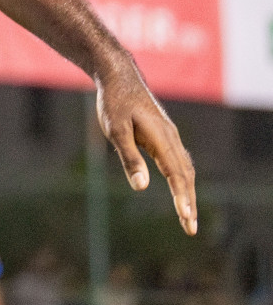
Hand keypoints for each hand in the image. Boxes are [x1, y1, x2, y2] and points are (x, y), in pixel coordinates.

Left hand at [95, 56, 196, 233]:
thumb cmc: (114, 102)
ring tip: (187, 216)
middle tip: (190, 228)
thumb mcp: (115, 130)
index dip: (182, 198)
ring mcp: (169, 136)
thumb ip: (129, 158)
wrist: (119, 76)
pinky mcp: (163, 134)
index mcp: (162, 138)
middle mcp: (171, 138)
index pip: (176, 174)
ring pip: (184, 169)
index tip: (186, 218)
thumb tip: (142, 187)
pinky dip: (182, 179)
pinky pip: (178, 161)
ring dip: (187, 192)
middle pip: (185, 176)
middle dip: (188, 202)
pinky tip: (181, 188)